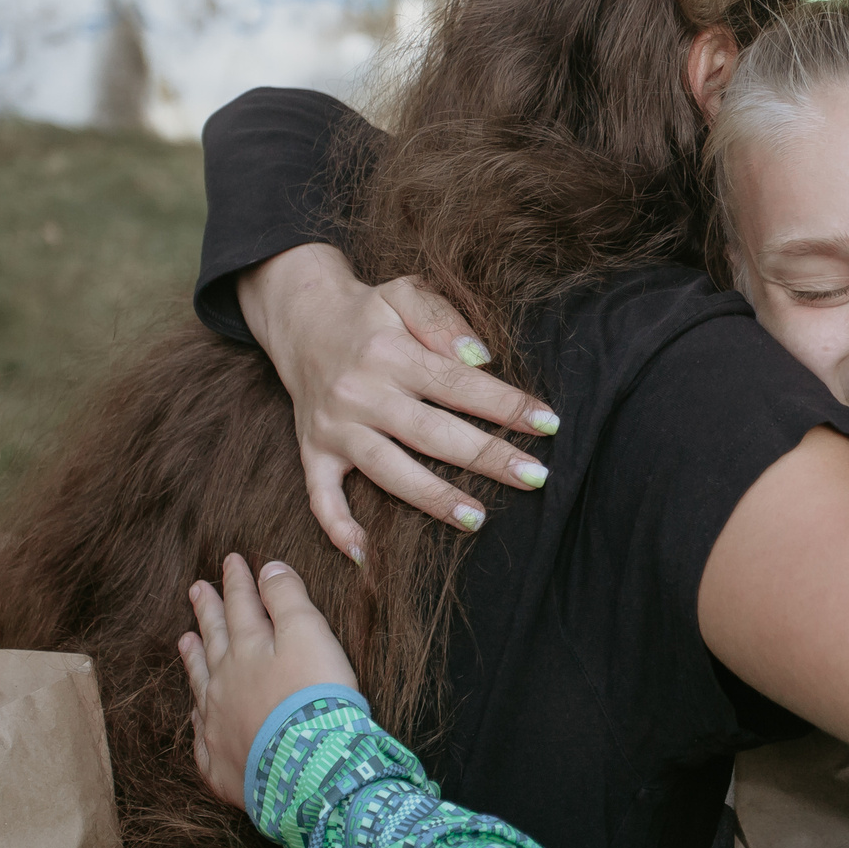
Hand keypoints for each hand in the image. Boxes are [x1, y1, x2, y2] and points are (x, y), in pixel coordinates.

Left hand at [178, 554, 359, 809]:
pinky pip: (202, 738)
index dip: (237, 581)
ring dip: (194, 659)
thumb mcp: (309, 633)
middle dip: (208, 612)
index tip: (231, 560)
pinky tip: (198, 716)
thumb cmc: (314, 696)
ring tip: (185, 640)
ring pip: (200, 683)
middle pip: (213, 639)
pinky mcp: (221, 764)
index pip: (240, 605)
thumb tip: (268, 568)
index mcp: (247, 648)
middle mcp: (223, 682)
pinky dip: (199, 721)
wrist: (307, 768)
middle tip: (196, 590)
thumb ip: (287, 598)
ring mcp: (217, 724)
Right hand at [238, 244, 558, 558]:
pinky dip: (337, 527)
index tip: (548, 424)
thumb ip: (442, 319)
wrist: (300, 318)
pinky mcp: (311, 450)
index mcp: (388, 353)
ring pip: (387, 470)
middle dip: (486, 456)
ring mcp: (334, 427)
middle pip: (431, 433)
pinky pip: (320, 496)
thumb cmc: (368, 311)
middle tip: (534, 477)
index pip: (457, 383)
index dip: (505, 405)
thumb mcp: (404, 293)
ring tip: (478, 518)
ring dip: (433, 498)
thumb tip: (480, 358)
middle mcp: (360, 393)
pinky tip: (365, 554)